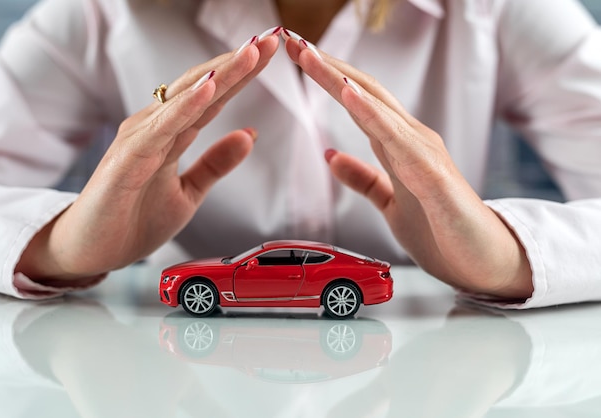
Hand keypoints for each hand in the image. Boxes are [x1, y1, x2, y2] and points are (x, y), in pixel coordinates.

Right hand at [16, 30, 280, 282]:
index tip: (272, 51)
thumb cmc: (133, 219)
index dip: (243, 74)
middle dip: (238, 63)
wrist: (92, 251)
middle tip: (271, 38)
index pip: (214, 97)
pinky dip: (185, 107)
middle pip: (203, 88)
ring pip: (185, 100)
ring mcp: (140, 139)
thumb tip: (250, 134)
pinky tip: (208, 89)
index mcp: (172, 132)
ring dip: (219, 75)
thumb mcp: (189, 192)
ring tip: (250, 52)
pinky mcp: (127, 159)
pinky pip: (161, 129)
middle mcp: (155, 127)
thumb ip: (215, 163)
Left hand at [284, 34, 532, 298]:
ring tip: (313, 58)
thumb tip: (331, 157)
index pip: (360, 102)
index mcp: (401, 146)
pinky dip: (371, 115)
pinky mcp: (433, 177)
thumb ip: (364, 179)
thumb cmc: (443, 230)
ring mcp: (425, 154)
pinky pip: (397, 141)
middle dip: (328, 67)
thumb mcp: (391, 202)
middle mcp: (413, 141)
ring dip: (342, 81)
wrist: (485, 262)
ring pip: (378, 108)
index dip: (329, 78)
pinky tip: (349, 96)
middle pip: (365, 93)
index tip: (300, 59)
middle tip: (294, 43)